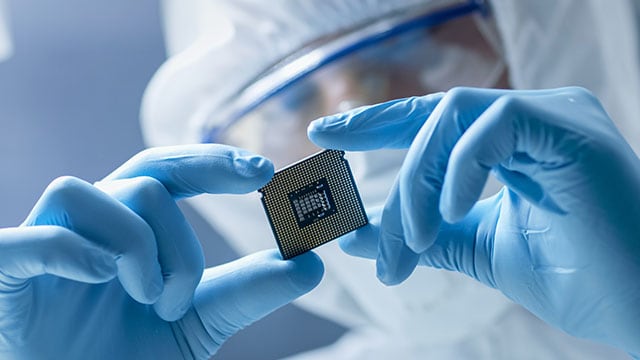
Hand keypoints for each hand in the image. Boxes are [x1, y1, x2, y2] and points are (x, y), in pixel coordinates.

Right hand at [0, 144, 322, 358]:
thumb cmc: (127, 356)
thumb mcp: (198, 322)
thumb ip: (247, 291)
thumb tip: (312, 263)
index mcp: (132, 228)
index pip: (171, 170)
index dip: (214, 161)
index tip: (263, 171)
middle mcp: (91, 224)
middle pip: (144, 177)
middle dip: (180, 233)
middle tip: (188, 292)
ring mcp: (44, 243)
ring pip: (93, 194)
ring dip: (136, 246)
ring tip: (147, 301)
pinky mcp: (5, 272)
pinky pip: (34, 237)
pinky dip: (74, 251)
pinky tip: (100, 280)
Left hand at [308, 87, 639, 356]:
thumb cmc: (574, 277)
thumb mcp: (478, 250)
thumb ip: (422, 236)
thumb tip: (355, 234)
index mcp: (513, 141)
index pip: (432, 120)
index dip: (376, 123)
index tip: (325, 135)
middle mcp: (532, 118)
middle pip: (434, 116)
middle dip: (382, 149)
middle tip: (347, 204)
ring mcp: (553, 116)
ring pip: (453, 118)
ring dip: (417, 181)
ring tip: (411, 239)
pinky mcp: (570, 129)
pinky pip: (492, 126)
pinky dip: (459, 169)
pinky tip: (448, 213)